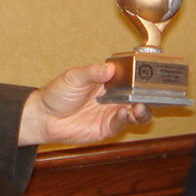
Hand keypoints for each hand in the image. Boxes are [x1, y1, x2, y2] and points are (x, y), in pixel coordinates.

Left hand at [19, 62, 150, 146]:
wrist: (45, 117)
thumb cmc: (58, 93)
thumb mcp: (74, 77)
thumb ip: (92, 72)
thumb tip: (109, 68)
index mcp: (107, 80)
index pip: (129, 77)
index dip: (140, 77)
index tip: (149, 75)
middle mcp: (113, 96)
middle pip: (137, 95)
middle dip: (147, 96)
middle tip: (150, 94)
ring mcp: (111, 112)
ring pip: (135, 112)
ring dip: (142, 110)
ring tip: (140, 107)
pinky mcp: (107, 127)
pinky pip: (121, 123)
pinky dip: (126, 119)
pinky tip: (124, 113)